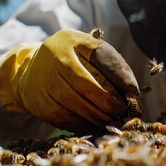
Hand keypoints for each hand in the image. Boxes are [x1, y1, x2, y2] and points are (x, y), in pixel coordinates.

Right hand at [0, 29, 140, 133]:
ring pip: (77, 105)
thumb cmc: (71, 58)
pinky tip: (97, 124)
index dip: (120, 76)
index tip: (134, 92)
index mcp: (70, 41)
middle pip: (87, 86)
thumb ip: (108, 61)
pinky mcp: (40, 104)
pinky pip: (66, 119)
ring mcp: (44, 82)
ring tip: (114, 119)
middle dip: (110, 102)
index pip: (101, 58)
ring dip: (100, 116)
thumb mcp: (87, 48)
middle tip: (124, 110)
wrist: (31, 69)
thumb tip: (131, 90)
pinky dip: (85, 124)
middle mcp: (54, 59)